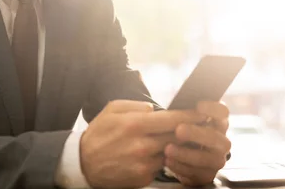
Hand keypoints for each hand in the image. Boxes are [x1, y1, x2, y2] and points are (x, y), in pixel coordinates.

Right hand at [80, 100, 204, 187]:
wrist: (83, 164)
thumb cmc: (98, 133)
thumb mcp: (111, 110)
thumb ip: (135, 105)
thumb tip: (155, 108)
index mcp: (135, 125)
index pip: (172, 119)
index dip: (190, 116)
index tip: (202, 113)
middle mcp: (142, 145)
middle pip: (176, 136)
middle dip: (187, 131)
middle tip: (196, 126)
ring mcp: (143, 164)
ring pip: (171, 152)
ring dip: (174, 146)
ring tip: (175, 139)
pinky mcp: (143, 178)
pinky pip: (160, 166)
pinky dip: (161, 159)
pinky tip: (155, 154)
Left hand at [164, 101, 230, 186]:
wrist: (182, 156)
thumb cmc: (183, 130)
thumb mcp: (184, 119)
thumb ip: (181, 112)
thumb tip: (161, 107)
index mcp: (218, 122)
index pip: (223, 112)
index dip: (213, 108)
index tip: (198, 105)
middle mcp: (222, 141)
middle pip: (215, 137)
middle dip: (197, 134)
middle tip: (179, 130)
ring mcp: (217, 159)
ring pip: (207, 158)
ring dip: (186, 153)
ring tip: (168, 149)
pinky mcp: (207, 175)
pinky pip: (196, 173)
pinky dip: (181, 167)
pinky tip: (168, 160)